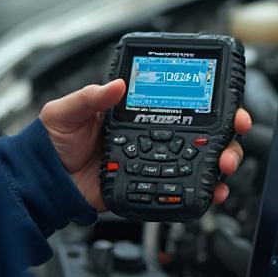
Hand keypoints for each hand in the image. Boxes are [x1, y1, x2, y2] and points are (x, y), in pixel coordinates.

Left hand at [38, 79, 251, 209]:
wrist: (46, 183)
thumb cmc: (54, 144)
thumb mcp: (65, 113)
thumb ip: (88, 98)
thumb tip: (115, 85)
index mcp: (142, 114)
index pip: (185, 104)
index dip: (214, 105)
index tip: (230, 108)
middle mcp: (156, 136)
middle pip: (206, 134)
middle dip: (228, 137)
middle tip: (231, 141)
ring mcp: (158, 163)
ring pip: (204, 162)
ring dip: (223, 162)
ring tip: (224, 167)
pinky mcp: (153, 188)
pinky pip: (186, 190)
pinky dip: (206, 191)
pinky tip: (213, 191)